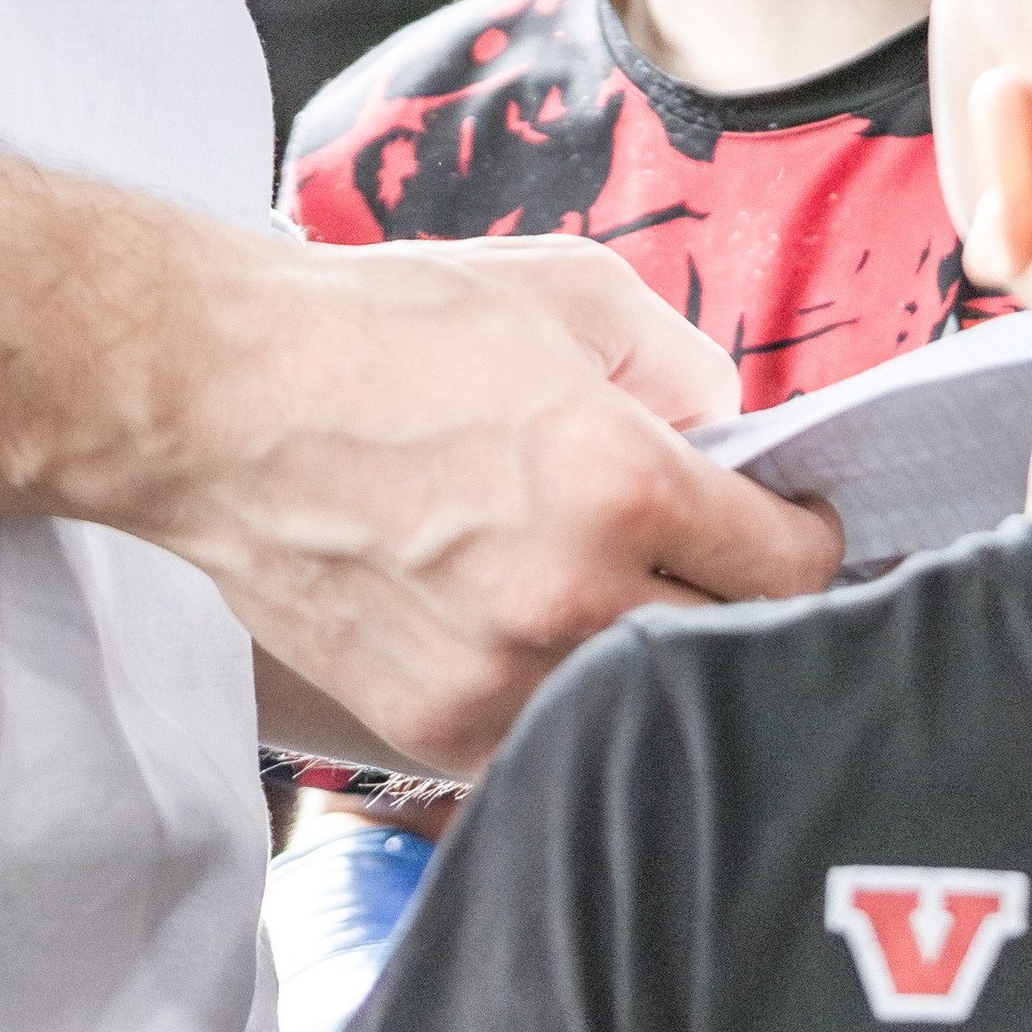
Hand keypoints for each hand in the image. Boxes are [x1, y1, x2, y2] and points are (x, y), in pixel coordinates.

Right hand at [133, 232, 840, 776]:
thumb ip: (685, 366)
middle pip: (734, 651)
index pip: (793, 567)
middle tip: (720, 563)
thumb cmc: (389, 329)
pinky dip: (567, 698)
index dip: (808, 538)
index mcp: (622, 482)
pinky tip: (542, 636)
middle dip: (742, 601)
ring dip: (655, 661)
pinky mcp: (432, 730)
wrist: (223, 398)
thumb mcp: (572, 290)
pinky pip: (550, 741)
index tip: (792, 523)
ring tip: (624, 599)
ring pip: (645, 711)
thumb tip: (736, 437)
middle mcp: (570, 598)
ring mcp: (498, 679)